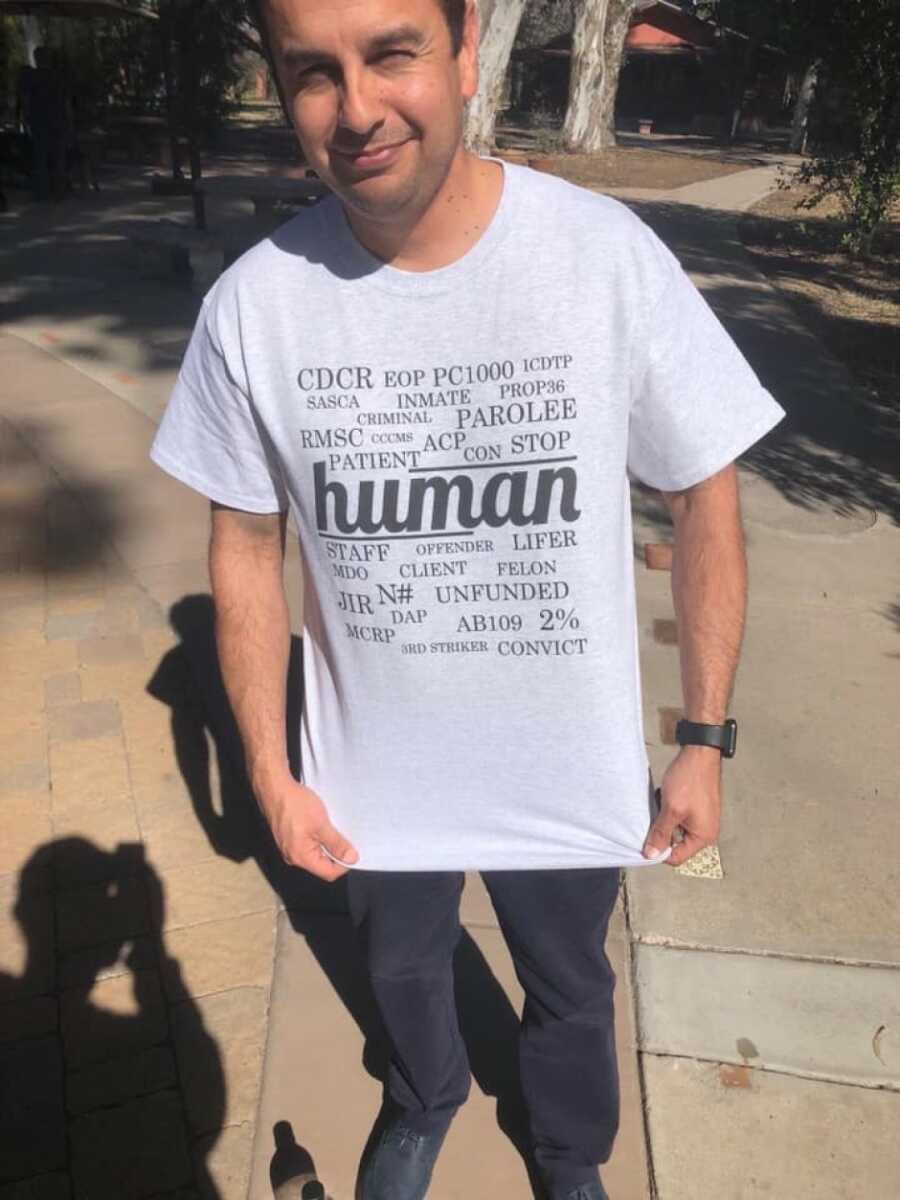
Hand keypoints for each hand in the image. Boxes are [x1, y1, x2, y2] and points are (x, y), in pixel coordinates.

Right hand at [254, 770, 358, 882]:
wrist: (274, 788)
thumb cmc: (295, 804)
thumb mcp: (321, 824)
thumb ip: (337, 844)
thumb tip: (351, 859)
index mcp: (301, 857)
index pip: (329, 873)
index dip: (344, 863)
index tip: (352, 849)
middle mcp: (293, 857)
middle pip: (322, 864)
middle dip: (335, 852)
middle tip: (343, 834)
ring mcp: (289, 848)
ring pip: (315, 853)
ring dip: (326, 842)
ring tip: (330, 826)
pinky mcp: (288, 838)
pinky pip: (308, 844)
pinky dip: (317, 836)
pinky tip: (320, 823)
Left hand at [642, 746, 721, 867]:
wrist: (699, 753)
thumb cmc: (690, 779)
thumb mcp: (671, 809)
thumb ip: (661, 833)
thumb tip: (652, 854)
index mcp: (703, 836)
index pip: (677, 857)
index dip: (659, 851)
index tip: (645, 841)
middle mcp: (706, 830)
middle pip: (676, 843)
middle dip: (662, 831)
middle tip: (654, 817)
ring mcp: (702, 818)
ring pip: (675, 828)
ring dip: (665, 819)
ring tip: (662, 803)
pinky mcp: (697, 807)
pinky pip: (679, 817)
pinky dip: (669, 809)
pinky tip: (666, 797)